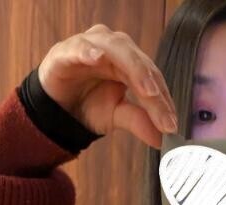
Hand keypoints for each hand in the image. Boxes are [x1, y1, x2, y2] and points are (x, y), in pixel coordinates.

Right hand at [37, 24, 177, 148]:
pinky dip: (89, 51)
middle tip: (160, 107)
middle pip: (139, 62)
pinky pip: (80, 47)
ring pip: (117, 49)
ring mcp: (92, 45)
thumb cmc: (88, 104)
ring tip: (144, 88)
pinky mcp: (67, 50)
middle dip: (152, 86)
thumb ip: (138, 122)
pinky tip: (97, 58)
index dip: (163, 102)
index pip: (152, 79)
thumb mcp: (116, 116)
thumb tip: (162, 138)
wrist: (55, 108)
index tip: (171, 126)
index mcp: (130, 63)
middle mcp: (115, 49)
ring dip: (132, 67)